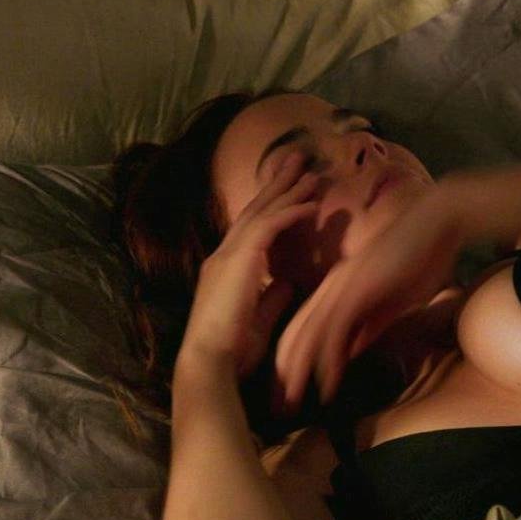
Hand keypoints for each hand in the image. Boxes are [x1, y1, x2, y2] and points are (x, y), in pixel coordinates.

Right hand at [177, 152, 321, 379]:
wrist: (210, 359)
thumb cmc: (231, 351)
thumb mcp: (258, 320)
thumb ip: (271, 298)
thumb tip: (287, 282)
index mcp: (225, 269)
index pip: (250, 229)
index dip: (270, 207)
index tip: (290, 190)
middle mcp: (224, 255)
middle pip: (254, 209)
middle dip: (276, 184)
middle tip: (296, 160)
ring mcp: (229, 254)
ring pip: (261, 211)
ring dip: (287, 189)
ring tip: (308, 169)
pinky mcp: (239, 259)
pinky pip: (269, 225)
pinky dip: (290, 212)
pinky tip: (311, 203)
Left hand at [273, 188, 467, 412]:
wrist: (438, 222)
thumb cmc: (418, 259)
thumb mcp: (389, 304)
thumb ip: (367, 328)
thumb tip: (349, 353)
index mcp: (335, 291)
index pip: (302, 332)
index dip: (291, 364)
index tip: (287, 394)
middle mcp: (330, 290)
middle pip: (294, 337)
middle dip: (284, 376)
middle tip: (278, 409)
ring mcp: (342, 289)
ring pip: (307, 336)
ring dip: (298, 374)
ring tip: (290, 404)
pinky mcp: (358, 289)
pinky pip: (335, 330)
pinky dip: (328, 361)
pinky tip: (325, 386)